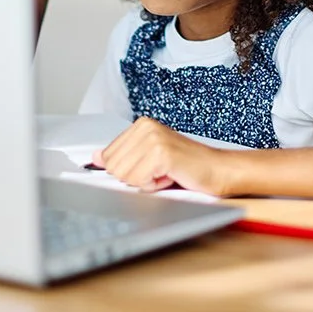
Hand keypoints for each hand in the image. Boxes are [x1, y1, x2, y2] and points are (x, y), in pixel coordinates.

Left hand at [94, 118, 231, 195]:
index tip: (148, 167)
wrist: (217, 170)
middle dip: (135, 177)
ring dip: (146, 182)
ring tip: (166, 172)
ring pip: (125, 176)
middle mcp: (145, 127)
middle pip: (113, 167)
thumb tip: (95, 157)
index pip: (108, 157)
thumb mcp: (148, 158)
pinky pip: (140, 181)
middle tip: (159, 171)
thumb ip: (122, 156)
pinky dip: (154, 186)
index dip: (127, 171)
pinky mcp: (162, 153)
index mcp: (140, 125)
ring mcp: (154, 138)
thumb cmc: (186, 166)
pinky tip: (170, 176)